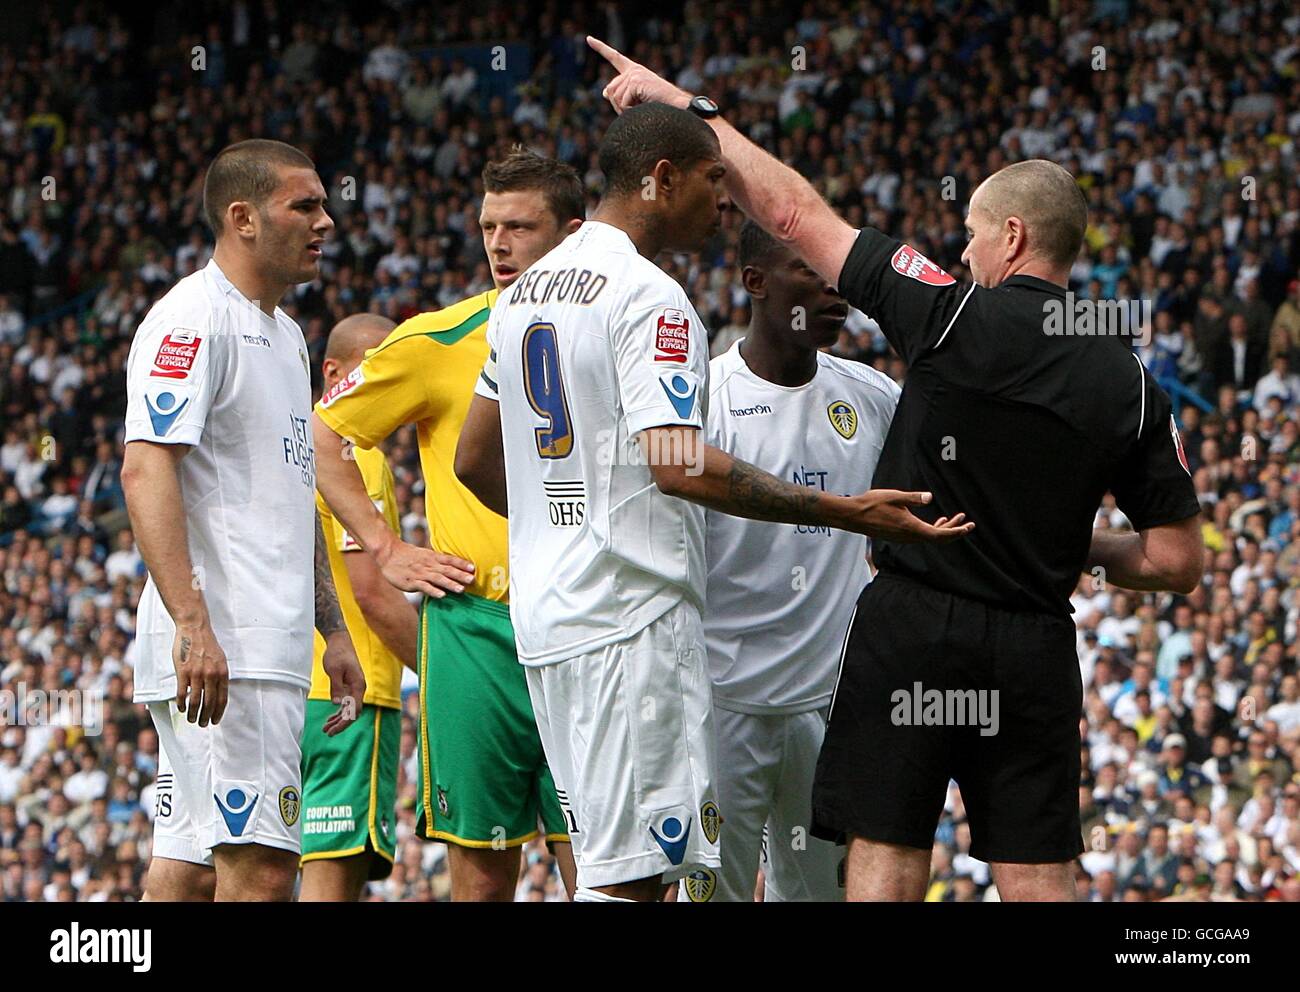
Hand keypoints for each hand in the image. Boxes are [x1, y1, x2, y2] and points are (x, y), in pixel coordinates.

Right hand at [172, 619, 227, 726]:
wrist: (194, 629)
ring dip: (193, 714)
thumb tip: (218, 693)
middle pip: (210, 703)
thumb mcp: (220, 659)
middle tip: (203, 724)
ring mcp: (197, 674)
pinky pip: (182, 693)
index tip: (215, 720)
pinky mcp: (183, 672)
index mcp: (222, 672)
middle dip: (206, 716)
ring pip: (196, 701)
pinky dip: (182, 704)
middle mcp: (211, 675)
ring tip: (192, 720)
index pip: (222, 698)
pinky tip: (182, 709)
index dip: (218, 712)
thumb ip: (219, 675)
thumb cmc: (207, 645)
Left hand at [321, 630, 366, 736]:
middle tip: (328, 733)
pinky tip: (330, 719)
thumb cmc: (337, 654)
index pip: (354, 710)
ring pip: (349, 709)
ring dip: (338, 720)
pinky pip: (345, 704)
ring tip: (326, 729)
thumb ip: (336, 687)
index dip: (344, 722)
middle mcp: (359, 689)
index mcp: (358, 685)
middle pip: (353, 712)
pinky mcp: (348, 687)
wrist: (340, 642)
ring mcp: (354, 688)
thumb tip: (337, 704)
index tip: (333, 730)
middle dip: (341, 724)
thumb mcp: (334, 670)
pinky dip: (338, 712)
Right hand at [375, 539, 474, 598]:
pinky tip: (442, 595)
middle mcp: (429, 565)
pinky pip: (424, 587)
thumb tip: (453, 567)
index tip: (473, 568)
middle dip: (460, 575)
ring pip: (438, 578)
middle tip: (472, 580)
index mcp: (433, 557)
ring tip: (461, 590)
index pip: (450, 559)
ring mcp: (420, 573)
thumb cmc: (409, 556)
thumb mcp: (425, 555)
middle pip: (447, 569)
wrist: (389, 553)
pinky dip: (433, 591)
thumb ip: (438, 561)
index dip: (462, 563)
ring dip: (450, 584)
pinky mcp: (412, 581)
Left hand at [587, 35, 690, 112]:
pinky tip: (644, 107)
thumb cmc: (660, 107)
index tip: (588, 39)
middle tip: (636, 110)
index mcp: (634, 71)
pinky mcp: (635, 81)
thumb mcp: (637, 100)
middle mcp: (633, 70)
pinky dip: (630, 110)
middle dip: (618, 106)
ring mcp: (634, 74)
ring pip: (615, 98)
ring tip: (642, 109)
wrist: (676, 108)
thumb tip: (604, 92)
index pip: (614, 58)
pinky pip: (622, 101)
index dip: (600, 48)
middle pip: (610, 90)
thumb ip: (621, 95)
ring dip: (625, 110)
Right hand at [842, 490, 974, 543]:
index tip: (968, 527)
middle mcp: (909, 536)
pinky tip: (935, 521)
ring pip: (929, 537)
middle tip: (966, 521)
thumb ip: (914, 498)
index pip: (939, 535)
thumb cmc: (872, 504)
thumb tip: (930, 497)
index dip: (955, 532)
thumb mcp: (895, 496)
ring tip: (954, 518)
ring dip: (943, 530)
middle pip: (937, 538)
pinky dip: (932, 530)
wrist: (853, 516)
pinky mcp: (899, 537)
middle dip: (954, 530)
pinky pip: (921, 536)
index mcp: (911, 527)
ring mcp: (904, 538)